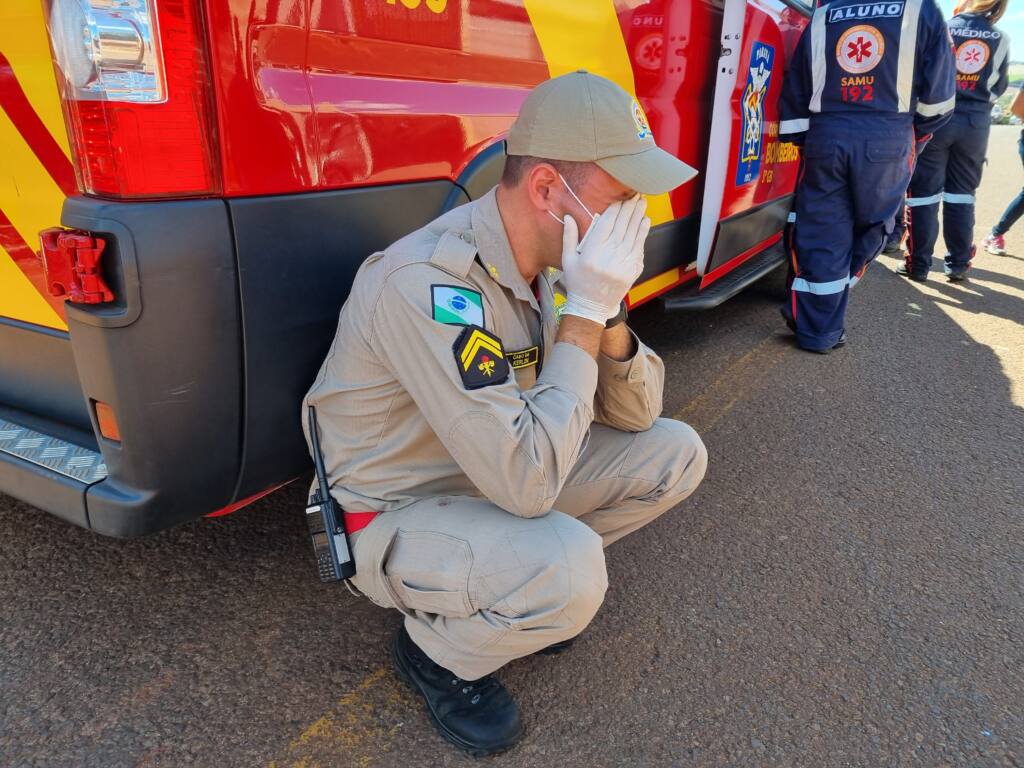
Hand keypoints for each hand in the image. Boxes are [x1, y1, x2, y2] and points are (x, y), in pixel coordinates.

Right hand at [560, 196, 650, 324]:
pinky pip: (639, 248)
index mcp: (591, 253)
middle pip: (622, 227)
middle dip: (629, 209)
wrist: (591, 307)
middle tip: (635, 195)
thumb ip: (569, 237)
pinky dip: (643, 234)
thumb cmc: (577, 282)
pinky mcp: (631, 272)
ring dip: (638, 217)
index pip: (606, 224)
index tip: (620, 199)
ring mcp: (622, 265)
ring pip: (633, 235)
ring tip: (642, 204)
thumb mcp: (567, 260)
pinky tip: (645, 222)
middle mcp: (608, 258)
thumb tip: (569, 216)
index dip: (615, 209)